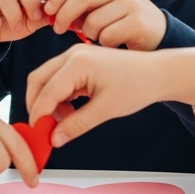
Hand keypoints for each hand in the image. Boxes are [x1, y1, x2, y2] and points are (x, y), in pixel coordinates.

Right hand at [27, 45, 194, 145]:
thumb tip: (55, 138)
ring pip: (46, 80)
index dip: (38, 115)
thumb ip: (77, 124)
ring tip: (65, 123)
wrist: (157, 73)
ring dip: (48, 103)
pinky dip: (58, 97)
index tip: (38, 135)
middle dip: (37, 106)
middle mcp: (72, 55)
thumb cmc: (137, 85)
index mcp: (77, 63)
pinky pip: (58, 80)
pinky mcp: (80, 62)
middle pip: (38, 81)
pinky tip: (71, 112)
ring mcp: (75, 56)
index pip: (46, 92)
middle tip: (45, 130)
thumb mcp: (106, 109)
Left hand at [44, 0, 166, 50]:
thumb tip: (51, 10)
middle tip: (57, 29)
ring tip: (96, 37)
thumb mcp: (103, 9)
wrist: (158, 38)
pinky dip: (103, 44)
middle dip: (64, 14)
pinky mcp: (139, 23)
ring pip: (94, 20)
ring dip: (88, 34)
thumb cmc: (122, 25)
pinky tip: (112, 44)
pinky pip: (107, 36)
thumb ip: (81, 6)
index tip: (47, 12)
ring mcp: (133, 4)